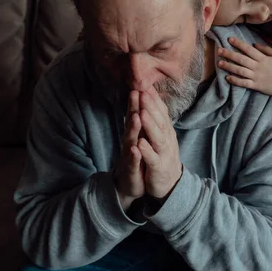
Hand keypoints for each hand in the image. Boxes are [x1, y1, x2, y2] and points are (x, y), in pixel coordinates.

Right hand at [114, 91, 145, 210]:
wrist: (129, 185)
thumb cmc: (136, 159)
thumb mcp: (139, 139)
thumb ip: (140, 123)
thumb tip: (142, 103)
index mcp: (134, 134)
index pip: (136, 114)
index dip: (138, 101)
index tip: (141, 85)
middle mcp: (129, 141)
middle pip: (131, 122)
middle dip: (133, 108)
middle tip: (135, 93)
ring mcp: (128, 155)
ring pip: (130, 139)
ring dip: (133, 128)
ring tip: (136, 116)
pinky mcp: (130, 169)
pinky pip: (132, 161)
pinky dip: (134, 154)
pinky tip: (135, 148)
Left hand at [136, 87, 182, 200]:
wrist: (170, 183)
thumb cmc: (162, 156)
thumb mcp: (161, 135)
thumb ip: (157, 118)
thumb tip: (152, 95)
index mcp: (165, 131)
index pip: (161, 112)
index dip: (153, 99)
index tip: (145, 85)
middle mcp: (166, 140)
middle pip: (159, 121)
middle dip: (150, 107)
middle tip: (143, 93)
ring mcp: (163, 154)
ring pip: (157, 138)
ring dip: (149, 125)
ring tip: (141, 113)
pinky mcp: (158, 168)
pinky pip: (152, 159)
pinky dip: (146, 151)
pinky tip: (139, 144)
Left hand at [217, 37, 271, 97]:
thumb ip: (266, 49)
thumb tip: (254, 44)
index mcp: (263, 58)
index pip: (248, 49)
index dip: (238, 44)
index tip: (229, 39)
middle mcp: (258, 66)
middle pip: (241, 59)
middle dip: (229, 54)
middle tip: (219, 50)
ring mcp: (256, 76)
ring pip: (240, 70)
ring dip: (229, 66)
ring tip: (219, 63)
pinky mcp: (256, 86)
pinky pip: (243, 83)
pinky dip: (235, 80)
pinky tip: (227, 77)